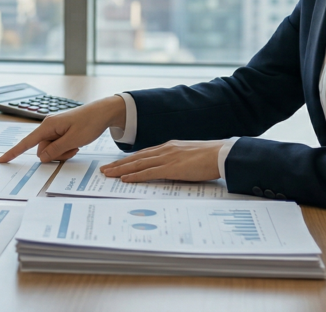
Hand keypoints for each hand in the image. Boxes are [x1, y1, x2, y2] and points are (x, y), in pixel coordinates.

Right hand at [0, 96, 126, 163]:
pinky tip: (76, 144)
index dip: (14, 152)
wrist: (103, 113)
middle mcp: (48, 126)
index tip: (1, 160)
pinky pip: (57, 145)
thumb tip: (41, 157)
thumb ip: (56, 150)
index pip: (26, 142)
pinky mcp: (61, 131)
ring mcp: (54, 129)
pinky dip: (66, 149)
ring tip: (76, 146)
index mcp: (48, 126)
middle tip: (73, 150)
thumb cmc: (89, 123)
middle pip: (42, 149)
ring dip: (62, 152)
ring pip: (50, 149)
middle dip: (55, 155)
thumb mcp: (74, 140)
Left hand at [99, 140, 225, 182]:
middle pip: (136, 158)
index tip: (117, 164)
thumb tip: (172, 169)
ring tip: (108, 174)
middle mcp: (164, 150)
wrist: (221, 154)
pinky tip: (124, 179)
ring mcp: (167, 158)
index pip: (143, 154)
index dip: (128, 160)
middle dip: (118, 164)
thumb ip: (178, 160)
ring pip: (138, 164)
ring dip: (121, 170)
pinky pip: (148, 173)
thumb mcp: (189, 156)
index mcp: (169, 147)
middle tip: (104, 170)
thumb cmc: (210, 156)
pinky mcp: (171, 168)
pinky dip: (135, 176)